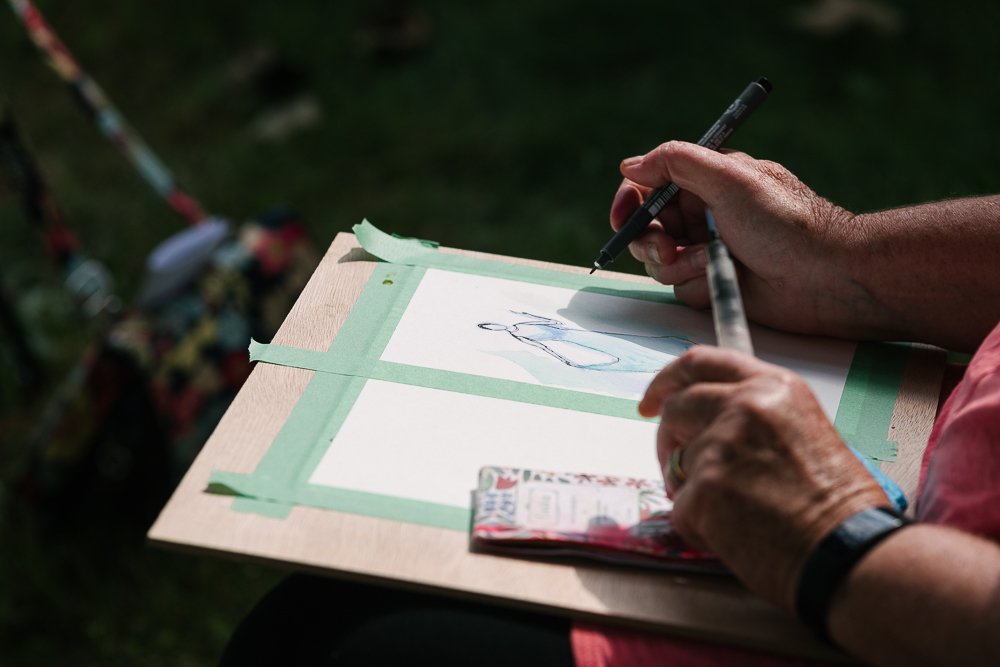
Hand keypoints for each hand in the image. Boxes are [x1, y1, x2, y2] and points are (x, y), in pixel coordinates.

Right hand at [611, 141, 877, 337]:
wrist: (826, 278)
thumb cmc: (787, 224)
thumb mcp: (731, 179)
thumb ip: (677, 163)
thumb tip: (630, 165)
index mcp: (707, 180)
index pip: (651, 185)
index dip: (631, 201)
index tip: (623, 218)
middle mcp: (704, 214)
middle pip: (647, 226)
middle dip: (651, 239)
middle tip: (668, 249)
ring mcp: (707, 250)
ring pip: (660, 262)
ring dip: (680, 264)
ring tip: (714, 263)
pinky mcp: (712, 283)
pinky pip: (680, 288)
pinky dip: (698, 285)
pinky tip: (727, 280)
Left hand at [638, 346, 888, 610]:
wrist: (847, 553)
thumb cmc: (837, 506)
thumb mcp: (803, 431)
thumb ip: (754, 417)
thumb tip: (706, 426)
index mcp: (773, 387)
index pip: (701, 362)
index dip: (668, 380)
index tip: (652, 400)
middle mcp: (744, 407)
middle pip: (677, 408)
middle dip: (669, 438)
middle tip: (679, 467)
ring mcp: (720, 446)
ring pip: (675, 462)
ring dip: (690, 488)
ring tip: (733, 512)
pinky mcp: (703, 489)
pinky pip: (679, 507)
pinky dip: (698, 525)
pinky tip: (734, 535)